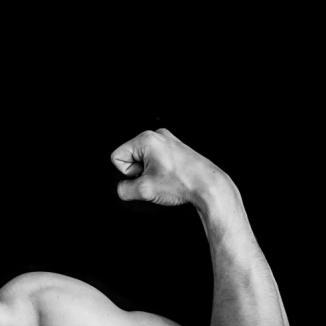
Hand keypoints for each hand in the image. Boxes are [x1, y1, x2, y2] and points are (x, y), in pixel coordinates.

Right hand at [110, 128, 229, 206]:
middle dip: (139, 172)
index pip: (117, 157)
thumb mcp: (144, 191)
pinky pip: (155, 160)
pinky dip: (159, 170)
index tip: (145, 176)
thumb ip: (124, 189)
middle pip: (130, 157)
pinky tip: (171, 177)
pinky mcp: (175, 148)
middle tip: (156, 178)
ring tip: (166, 178)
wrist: (209, 186)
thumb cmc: (182, 183)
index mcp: (146, 139)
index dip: (127, 172)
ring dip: (149, 172)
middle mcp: (157, 135)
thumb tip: (123, 188)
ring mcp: (168, 140)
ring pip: (143, 160)